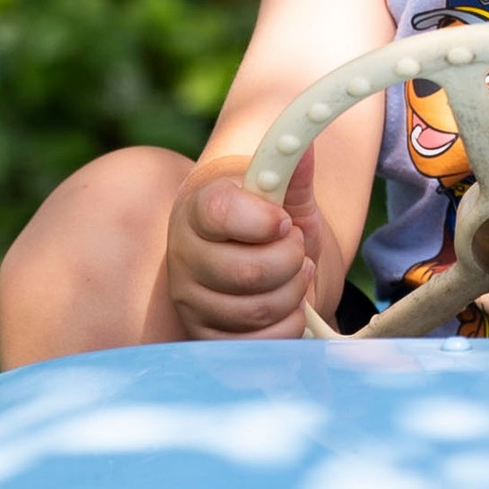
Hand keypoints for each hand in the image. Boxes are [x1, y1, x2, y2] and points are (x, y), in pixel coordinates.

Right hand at [168, 148, 326, 336]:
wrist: (260, 261)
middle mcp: (185, 257)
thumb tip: (304, 145)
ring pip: (257, 309)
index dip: (262, 220)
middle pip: (247, 271)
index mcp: (198, 209)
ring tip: (293, 273)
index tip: (283, 220)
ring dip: (293, 291)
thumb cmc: (270, 223)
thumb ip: (292, 171)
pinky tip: (287, 305)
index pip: (220, 212)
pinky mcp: (207, 338)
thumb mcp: (285, 196)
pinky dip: (288, 324)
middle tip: (295, 247)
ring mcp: (193, 302)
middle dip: (290, 259)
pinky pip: (259, 343)